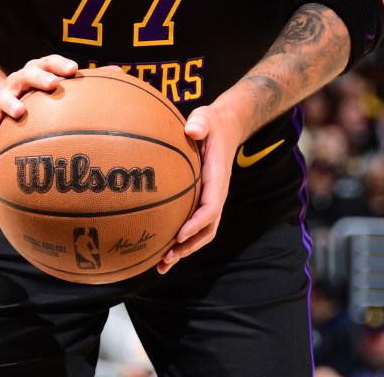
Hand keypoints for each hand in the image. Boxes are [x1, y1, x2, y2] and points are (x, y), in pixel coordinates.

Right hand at [0, 54, 77, 158]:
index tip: (74, 69)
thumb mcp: (58, 86)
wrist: (0, 104)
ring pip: (2, 98)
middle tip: (53, 84)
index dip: (60, 64)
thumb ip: (86, 83)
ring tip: (19, 112)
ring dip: (10, 103)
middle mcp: (18, 82)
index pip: (48, 62)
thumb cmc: (39, 97)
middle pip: (27, 74)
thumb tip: (121, 72)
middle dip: (40, 77)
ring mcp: (1, 99)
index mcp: (37, 72)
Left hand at [156, 103, 238, 274]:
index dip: (196, 223)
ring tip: (162, 264)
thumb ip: (200, 123)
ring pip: (201, 233)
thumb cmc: (212, 124)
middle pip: (207, 229)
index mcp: (217, 178)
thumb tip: (191, 130)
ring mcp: (209, 199)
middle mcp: (215, 194)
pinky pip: (191, 225)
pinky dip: (179, 241)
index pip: (211, 207)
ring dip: (184, 250)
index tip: (179, 235)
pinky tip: (159, 249)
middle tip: (168, 257)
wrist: (225, 127)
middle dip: (189, 246)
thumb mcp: (206, 118)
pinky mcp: (200, 199)